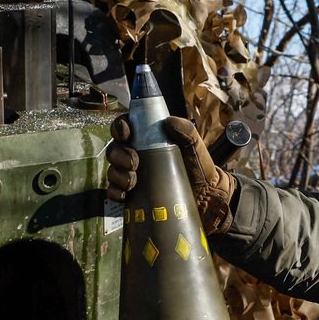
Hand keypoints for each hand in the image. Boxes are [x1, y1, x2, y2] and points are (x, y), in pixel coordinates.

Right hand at [106, 115, 236, 234]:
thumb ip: (187, 130)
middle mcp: (136, 155)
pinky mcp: (133, 195)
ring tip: (133, 181)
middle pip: (115, 149)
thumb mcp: (195, 146)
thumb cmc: (199, 167)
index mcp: (147, 139)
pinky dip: (116, 192)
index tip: (126, 134)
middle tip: (134, 163)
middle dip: (119, 154)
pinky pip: (114, 192)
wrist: (205, 197)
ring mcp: (133, 175)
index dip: (120, 127)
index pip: (125, 127)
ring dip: (118, 174)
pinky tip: (126, 194)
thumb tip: (169, 122)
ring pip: (113, 170)